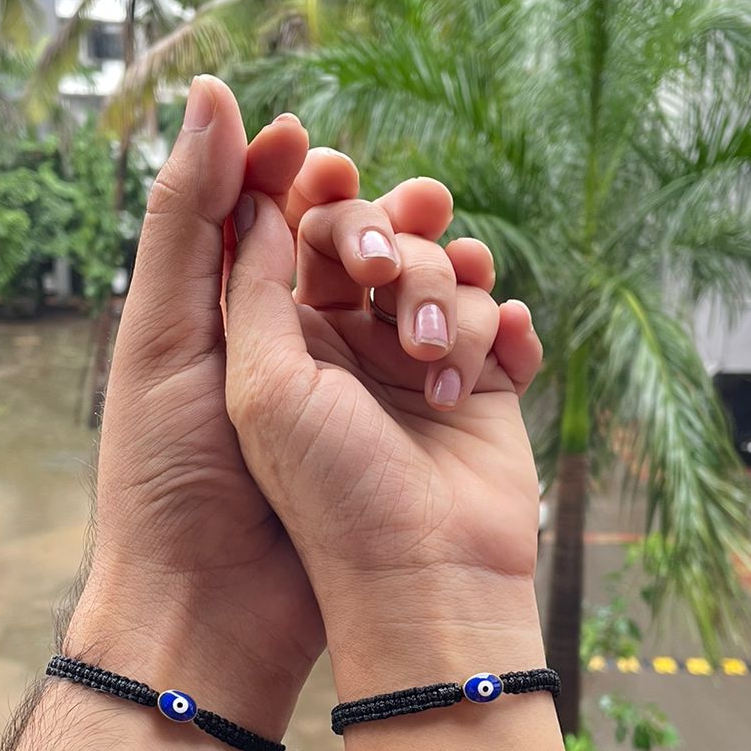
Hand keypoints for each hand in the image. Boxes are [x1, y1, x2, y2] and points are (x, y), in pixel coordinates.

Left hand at [223, 178, 544, 691]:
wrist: (405, 589)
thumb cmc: (309, 494)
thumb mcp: (248, 380)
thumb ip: (243, 275)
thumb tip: (255, 187)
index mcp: (280, 337)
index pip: (296, 230)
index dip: (311, 187)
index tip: (325, 161)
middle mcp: (349, 345)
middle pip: (380, 238)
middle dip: (390, 235)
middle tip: (383, 268)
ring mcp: (418, 368)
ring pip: (448, 272)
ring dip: (448, 292)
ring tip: (436, 357)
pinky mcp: (483, 393)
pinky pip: (505, 324)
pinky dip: (507, 325)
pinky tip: (498, 357)